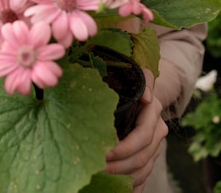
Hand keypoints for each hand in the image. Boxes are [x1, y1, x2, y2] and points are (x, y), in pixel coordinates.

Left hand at [104, 68, 167, 192]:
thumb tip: (147, 97)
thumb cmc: (133, 80)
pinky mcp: (149, 157)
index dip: (124, 147)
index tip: (104, 152)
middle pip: (141, 158)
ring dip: (123, 177)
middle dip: (119, 166)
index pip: (142, 137)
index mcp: (153, 114)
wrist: (143, 91)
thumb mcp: (139, 73)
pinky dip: (132, 185)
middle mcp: (157, 133)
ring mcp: (154, 147)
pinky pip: (143, 177)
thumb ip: (145, 78)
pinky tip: (119, 189)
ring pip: (143, 170)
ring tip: (101, 176)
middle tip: (97, 167)